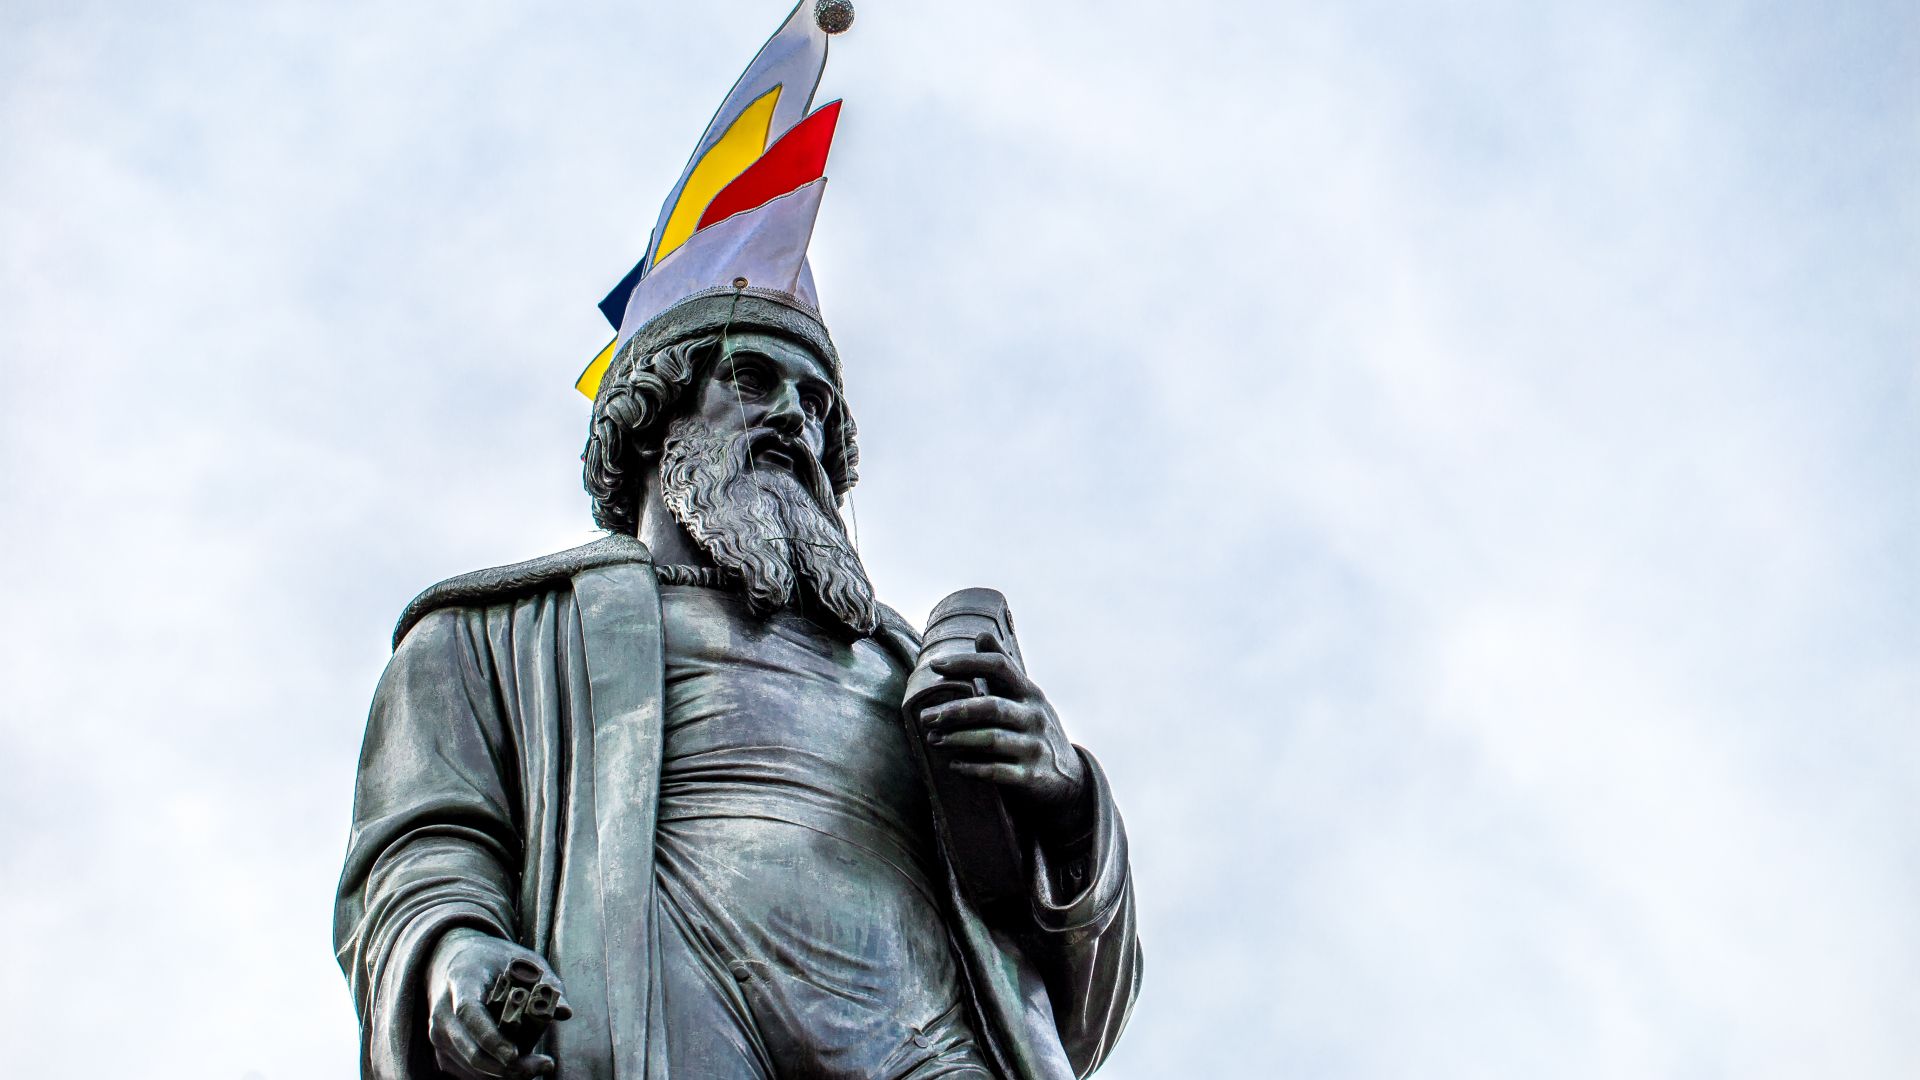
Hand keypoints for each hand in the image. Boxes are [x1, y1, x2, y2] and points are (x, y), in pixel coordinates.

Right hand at [425, 929, 570, 1079]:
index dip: (490, 1037)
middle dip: (506, 1066)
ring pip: (470, 1066)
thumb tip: (565, 1012)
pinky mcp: (443, 1051)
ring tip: (539, 1067)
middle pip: (469, 1048)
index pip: (469, 1013)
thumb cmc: (494, 960)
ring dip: (504, 1074)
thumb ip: (545, 982)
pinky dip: (494, 1075)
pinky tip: (521, 1070)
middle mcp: (443, 1011)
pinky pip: (468, 1072)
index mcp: (461, 980)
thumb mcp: (522, 959)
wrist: (454, 962)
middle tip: (544, 1065)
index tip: (513, 1054)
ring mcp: (438, 1034)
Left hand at [920, 633, 1089, 826]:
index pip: (1000, 666)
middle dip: (954, 710)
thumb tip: (982, 635)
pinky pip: (997, 771)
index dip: (967, 662)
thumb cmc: (1034, 730)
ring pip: (991, 740)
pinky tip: (954, 765)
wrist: (1069, 778)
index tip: (936, 666)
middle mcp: (1035, 717)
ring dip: (957, 739)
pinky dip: (972, 768)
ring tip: (933, 739)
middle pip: (991, 706)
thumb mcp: (1026, 699)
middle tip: (925, 716)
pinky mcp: (1032, 776)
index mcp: (1030, 693)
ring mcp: (1035, 747)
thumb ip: (1003, 672)